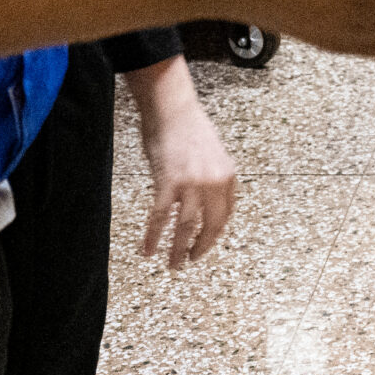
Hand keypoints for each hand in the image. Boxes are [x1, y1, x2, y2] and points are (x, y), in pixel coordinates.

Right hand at [131, 58, 236, 271]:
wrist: (172, 109)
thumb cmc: (190, 129)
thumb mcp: (214, 155)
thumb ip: (215, 180)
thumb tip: (210, 204)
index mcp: (227, 176)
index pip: (225, 216)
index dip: (213, 234)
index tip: (204, 245)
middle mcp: (213, 182)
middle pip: (209, 226)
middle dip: (199, 248)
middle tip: (189, 261)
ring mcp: (191, 184)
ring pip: (185, 227)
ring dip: (177, 250)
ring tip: (172, 264)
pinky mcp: (168, 183)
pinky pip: (160, 218)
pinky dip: (152, 236)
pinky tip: (147, 250)